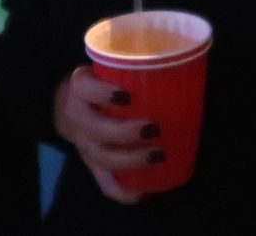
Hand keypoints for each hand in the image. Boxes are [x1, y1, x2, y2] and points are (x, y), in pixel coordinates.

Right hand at [54, 66, 158, 205]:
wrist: (71, 104)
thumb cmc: (103, 82)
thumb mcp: (107, 68)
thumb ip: (134, 66)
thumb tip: (184, 63)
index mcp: (81, 88)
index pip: (85, 89)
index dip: (104, 94)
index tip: (128, 96)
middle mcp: (78, 117)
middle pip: (96, 130)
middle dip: (125, 132)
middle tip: (155, 128)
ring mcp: (83, 144)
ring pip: (103, 159)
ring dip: (131, 161)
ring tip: (159, 155)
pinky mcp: (91, 165)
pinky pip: (105, 184)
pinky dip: (124, 192)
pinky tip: (145, 192)